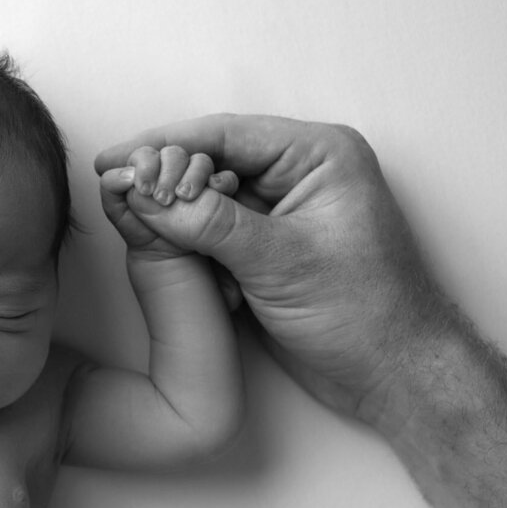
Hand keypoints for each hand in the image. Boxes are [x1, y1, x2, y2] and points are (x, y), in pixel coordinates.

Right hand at [95, 114, 444, 428]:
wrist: (392, 373)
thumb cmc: (364, 312)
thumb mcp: (280, 261)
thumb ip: (211, 225)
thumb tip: (148, 197)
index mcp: (319, 155)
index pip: (224, 134)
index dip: (163, 145)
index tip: (116, 160)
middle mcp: (299, 173)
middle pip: (210, 159)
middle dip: (163, 177)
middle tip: (114, 189)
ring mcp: (281, 210)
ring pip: (206, 195)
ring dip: (173, 211)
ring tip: (127, 216)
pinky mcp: (267, 245)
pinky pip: (213, 229)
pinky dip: (188, 240)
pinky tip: (162, 246)